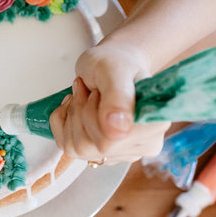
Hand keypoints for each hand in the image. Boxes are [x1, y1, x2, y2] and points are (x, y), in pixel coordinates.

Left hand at [49, 40, 168, 163]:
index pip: (110, 141)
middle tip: (91, 90)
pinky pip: (67, 146)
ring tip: (85, 94)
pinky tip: (75, 105)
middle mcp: (140, 146)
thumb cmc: (117, 63)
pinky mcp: (99, 153)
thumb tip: (117, 132)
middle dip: (81, 111)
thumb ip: (117, 98)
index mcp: (152, 127)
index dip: (93, 114)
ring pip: (77, 148)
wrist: (113, 63)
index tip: (99, 91)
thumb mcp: (115, 71)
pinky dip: (63, 121)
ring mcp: (119, 153)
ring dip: (72, 114)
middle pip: (91, 146)